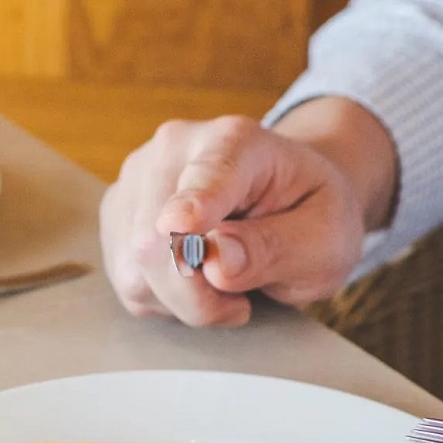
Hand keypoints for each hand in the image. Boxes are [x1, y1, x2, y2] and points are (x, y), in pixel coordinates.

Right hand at [99, 99, 396, 325]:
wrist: (290, 197)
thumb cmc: (311, 216)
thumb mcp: (324, 240)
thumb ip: (274, 249)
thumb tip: (214, 263)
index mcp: (237, 141)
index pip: (207, 176)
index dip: (191, 205)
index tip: (179, 224)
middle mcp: (174, 148)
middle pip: (155, 241)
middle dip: (198, 296)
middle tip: (243, 300)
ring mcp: (137, 178)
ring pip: (135, 270)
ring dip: (183, 301)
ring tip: (226, 283)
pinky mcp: (117, 212)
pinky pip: (128, 282)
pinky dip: (164, 299)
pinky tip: (196, 280)